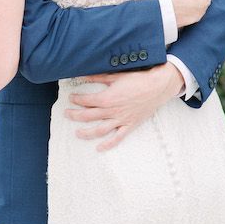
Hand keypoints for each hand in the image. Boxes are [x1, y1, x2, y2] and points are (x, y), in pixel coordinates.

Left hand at [65, 62, 184, 151]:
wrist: (158, 86)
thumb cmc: (137, 79)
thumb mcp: (115, 75)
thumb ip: (97, 77)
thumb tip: (82, 75)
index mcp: (107, 98)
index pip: (86, 101)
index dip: (76, 99)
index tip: (71, 98)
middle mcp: (112, 111)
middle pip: (88, 116)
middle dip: (75, 115)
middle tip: (66, 114)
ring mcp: (121, 120)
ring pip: (100, 130)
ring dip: (87, 133)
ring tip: (77, 133)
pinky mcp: (130, 125)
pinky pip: (117, 138)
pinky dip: (108, 144)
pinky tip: (99, 148)